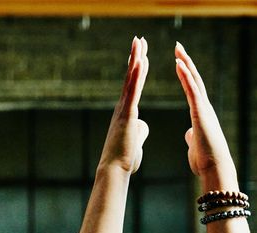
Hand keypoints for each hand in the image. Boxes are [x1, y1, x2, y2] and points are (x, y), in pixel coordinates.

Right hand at [97, 36, 149, 174]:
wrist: (115, 170)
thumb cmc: (125, 160)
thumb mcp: (136, 142)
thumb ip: (139, 130)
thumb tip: (142, 125)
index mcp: (127, 113)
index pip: (135, 86)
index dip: (138, 70)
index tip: (142, 55)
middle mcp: (123, 107)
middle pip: (131, 77)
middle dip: (136, 57)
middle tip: (139, 39)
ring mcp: (124, 110)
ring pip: (131, 80)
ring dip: (135, 59)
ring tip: (139, 42)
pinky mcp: (127, 115)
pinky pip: (133, 92)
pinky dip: (136, 77)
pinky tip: (140, 62)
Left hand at [174, 42, 237, 186]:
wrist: (215, 169)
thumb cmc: (205, 161)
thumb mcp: (195, 145)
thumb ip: (193, 136)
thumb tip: (189, 133)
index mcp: (201, 114)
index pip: (193, 90)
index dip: (186, 75)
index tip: (178, 62)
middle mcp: (205, 108)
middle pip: (195, 80)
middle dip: (186, 62)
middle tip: (178, 47)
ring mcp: (204, 109)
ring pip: (194, 81)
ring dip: (186, 63)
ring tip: (177, 49)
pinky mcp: (201, 112)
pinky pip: (192, 90)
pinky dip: (185, 76)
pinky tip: (177, 64)